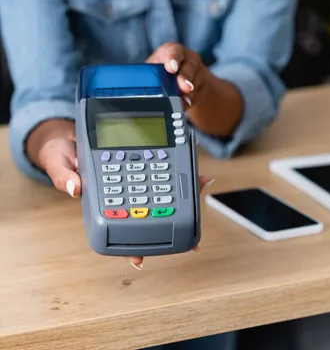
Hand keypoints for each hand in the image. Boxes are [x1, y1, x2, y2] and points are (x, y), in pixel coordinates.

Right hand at [36, 137, 212, 269]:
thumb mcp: (59, 165)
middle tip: (193, 239)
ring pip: (161, 189)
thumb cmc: (62, 157)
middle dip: (171, 219)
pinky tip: (191, 158)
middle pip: (149, 211)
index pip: (119, 226)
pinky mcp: (141, 159)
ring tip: (203, 183)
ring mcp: (134, 178)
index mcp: (103, 202)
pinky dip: (177, 162)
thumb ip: (64, 177)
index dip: (131, 244)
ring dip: (182, 188)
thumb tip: (74, 189)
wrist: (68, 136)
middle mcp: (123, 193)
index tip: (140, 260)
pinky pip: (162, 164)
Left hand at [147, 42, 211, 109]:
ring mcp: (197, 72)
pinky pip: (196, 95)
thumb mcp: (154, 67)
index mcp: (172, 50)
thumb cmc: (161, 70)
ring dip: (187, 93)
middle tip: (184, 87)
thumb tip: (134, 90)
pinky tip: (184, 106)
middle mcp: (188, 58)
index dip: (172, 59)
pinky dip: (189, 101)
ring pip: (194, 83)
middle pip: (188, 67)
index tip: (171, 68)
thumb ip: (148, 75)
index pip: (174, 51)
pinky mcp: (201, 86)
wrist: (182, 77)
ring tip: (181, 102)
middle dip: (185, 78)